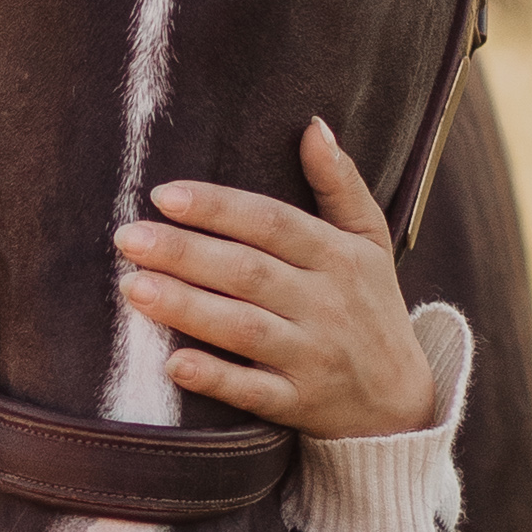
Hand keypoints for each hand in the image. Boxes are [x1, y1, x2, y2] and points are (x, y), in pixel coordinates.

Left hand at [115, 119, 437, 438]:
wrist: (402, 402)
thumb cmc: (372, 309)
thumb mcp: (371, 242)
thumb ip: (340, 184)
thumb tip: (314, 126)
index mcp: (339, 256)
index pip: (272, 223)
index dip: (218, 208)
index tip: (163, 195)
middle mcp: (327, 303)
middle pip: (248, 271)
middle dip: (185, 253)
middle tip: (129, 238)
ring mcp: (314, 356)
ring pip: (244, 328)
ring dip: (187, 307)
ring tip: (133, 287)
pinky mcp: (300, 404)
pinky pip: (254, 392)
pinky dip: (215, 378)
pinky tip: (173, 364)